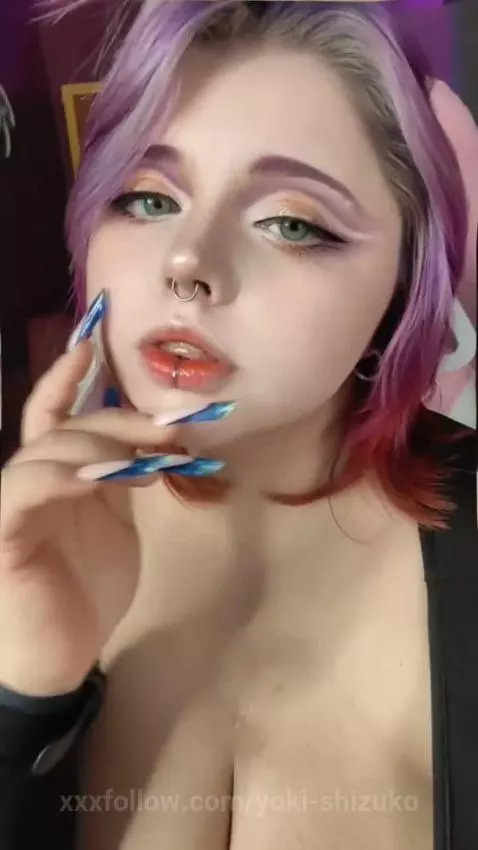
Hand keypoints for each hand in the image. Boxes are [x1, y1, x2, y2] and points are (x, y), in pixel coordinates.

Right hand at [0, 341, 191, 696]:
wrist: (59, 657)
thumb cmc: (85, 592)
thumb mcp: (117, 525)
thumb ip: (122, 480)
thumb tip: (151, 440)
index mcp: (55, 475)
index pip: (55, 415)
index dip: (68, 377)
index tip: (94, 344)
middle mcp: (28, 480)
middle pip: (64, 427)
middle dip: (119, 419)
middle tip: (171, 425)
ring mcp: (12, 503)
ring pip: (46, 449)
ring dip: (100, 444)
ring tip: (149, 455)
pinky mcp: (4, 531)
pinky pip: (26, 487)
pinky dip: (64, 475)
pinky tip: (103, 478)